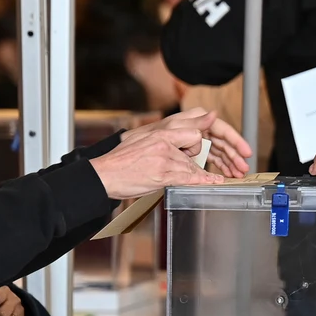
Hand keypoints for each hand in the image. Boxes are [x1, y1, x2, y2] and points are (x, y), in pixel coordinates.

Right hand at [90, 128, 222, 198]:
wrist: (104, 174)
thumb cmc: (120, 160)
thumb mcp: (140, 140)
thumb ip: (159, 141)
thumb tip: (173, 143)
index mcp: (159, 133)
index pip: (192, 133)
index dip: (196, 144)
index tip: (196, 151)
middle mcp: (164, 144)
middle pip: (195, 150)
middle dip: (196, 162)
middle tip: (195, 170)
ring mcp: (163, 159)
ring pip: (191, 166)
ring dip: (197, 175)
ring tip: (207, 180)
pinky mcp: (162, 175)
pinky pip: (187, 178)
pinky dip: (201, 181)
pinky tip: (211, 182)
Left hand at [124, 106, 251, 176]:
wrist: (115, 170)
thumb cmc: (138, 149)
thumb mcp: (166, 135)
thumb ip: (192, 125)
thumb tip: (213, 114)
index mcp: (188, 122)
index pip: (219, 128)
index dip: (234, 140)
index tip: (244, 152)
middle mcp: (190, 131)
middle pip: (219, 141)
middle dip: (233, 155)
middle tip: (243, 168)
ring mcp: (187, 144)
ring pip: (214, 152)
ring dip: (226, 163)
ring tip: (237, 174)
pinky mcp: (183, 156)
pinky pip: (204, 160)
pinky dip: (215, 167)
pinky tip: (223, 174)